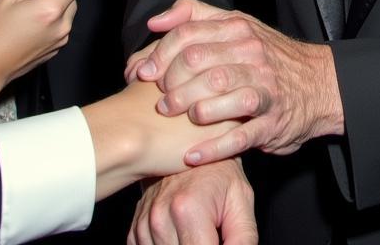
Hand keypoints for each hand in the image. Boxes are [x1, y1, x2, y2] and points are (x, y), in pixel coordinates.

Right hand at [128, 160, 256, 244]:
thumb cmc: (220, 171)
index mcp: (188, 210)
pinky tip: (180, 233)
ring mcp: (144, 223)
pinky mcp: (136, 228)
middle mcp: (160, 217)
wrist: (191, 144)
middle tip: (210, 231)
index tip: (218, 238)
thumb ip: (243, 238)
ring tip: (197, 230)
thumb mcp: (241, 199)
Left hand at [134, 0, 343, 161]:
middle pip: (199, 63)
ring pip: (218, 91)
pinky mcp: (272, 121)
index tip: (143, 74)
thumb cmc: (266, 55)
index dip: (160, 54)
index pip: (189, 35)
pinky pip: (239, 135)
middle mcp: (251, 54)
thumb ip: (195, 17)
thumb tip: (154, 23)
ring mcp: (263, 87)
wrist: (318, 84)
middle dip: (171, 84)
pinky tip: (192, 154)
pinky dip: (213, 147)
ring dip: (189, 108)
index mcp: (237, 29)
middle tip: (158, 102)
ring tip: (173, 120)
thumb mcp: (236, 24)